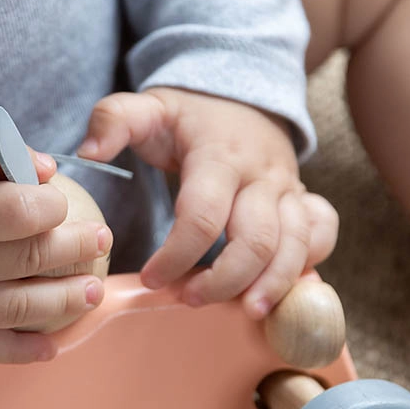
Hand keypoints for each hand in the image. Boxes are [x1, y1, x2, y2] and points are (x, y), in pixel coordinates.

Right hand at [0, 134, 112, 362]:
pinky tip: (52, 350)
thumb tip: (49, 169)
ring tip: (94, 291)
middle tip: (102, 237)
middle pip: (27, 261)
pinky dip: (20, 354)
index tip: (58, 198)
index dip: (49, 205)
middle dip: (75, 248)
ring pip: (16, 310)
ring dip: (63, 303)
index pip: (17, 214)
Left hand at [77, 87, 337, 317]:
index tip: (149, 278)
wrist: (241, 95)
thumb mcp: (148, 107)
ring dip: (273, 283)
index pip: (202, 215)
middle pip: (256, 240)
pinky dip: (309, 264)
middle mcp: (262, 175)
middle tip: (188, 299)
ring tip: (246, 312)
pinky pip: (322, 234)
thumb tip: (88, 153)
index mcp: (219, 156)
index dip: (176, 254)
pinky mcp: (303, 200)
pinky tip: (286, 292)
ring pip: (296, 244)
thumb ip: (113, 121)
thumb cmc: (188, 114)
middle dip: (224, 279)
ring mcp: (288, 188)